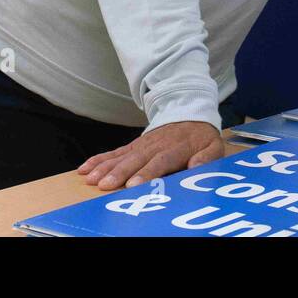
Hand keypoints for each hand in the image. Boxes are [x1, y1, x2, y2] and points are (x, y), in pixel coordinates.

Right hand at [76, 121, 223, 190]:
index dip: (147, 173)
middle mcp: (156, 145)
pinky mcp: (133, 145)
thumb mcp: (213, 146)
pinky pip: (114, 152)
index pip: (160, 161)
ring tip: (90, 179)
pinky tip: (85, 168)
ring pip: (122, 156)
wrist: (190, 112)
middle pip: (136, 160)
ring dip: (105, 167)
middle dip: (119, 173)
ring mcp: (142, 144)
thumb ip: (206, 158)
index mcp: (176, 148)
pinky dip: (99, 159)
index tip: (133, 185)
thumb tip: (196, 167)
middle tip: (105, 185)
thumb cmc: (201, 137)